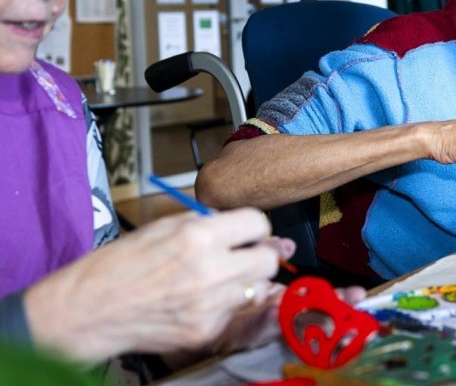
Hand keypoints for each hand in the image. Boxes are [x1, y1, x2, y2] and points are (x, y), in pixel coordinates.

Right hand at [24, 209, 291, 361]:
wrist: (88, 310)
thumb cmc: (120, 263)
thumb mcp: (164, 226)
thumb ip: (206, 223)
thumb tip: (241, 226)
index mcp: (199, 237)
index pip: (258, 223)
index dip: (253, 226)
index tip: (247, 231)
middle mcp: (210, 271)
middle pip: (268, 261)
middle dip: (258, 255)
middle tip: (243, 255)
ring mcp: (210, 305)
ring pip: (256, 289)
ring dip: (243, 282)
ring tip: (215, 279)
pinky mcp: (206, 331)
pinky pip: (233, 312)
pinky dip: (222, 305)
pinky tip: (197, 301)